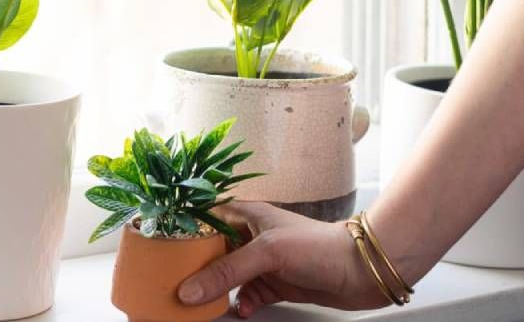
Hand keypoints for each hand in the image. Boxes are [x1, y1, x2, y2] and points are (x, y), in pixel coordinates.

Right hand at [177, 202, 391, 316]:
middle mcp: (251, 236)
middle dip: (195, 269)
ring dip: (216, 290)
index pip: (204, 219)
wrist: (361, 270)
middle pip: (211, 252)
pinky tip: (240, 309)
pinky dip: (240, 304)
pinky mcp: (274, 284)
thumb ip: (227, 272)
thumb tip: (190, 289)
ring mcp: (262, 261)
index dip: (183, 232)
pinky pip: (246, 295)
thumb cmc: (319, 245)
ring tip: (201, 302)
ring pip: (227, 277)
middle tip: (176, 283)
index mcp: (246, 215)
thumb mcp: (267, 253)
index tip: (161, 248)